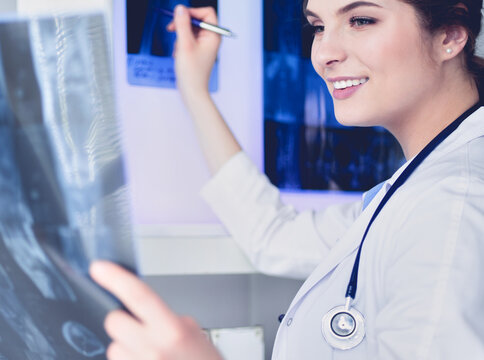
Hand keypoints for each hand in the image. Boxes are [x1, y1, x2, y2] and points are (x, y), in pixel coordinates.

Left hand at [90, 261, 222, 359]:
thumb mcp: (194, 334)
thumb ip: (167, 319)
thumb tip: (142, 309)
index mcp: (172, 331)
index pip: (139, 295)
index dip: (116, 278)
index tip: (99, 268)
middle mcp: (152, 350)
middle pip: (114, 322)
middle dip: (123, 322)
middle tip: (139, 329)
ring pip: (114, 348)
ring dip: (126, 349)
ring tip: (149, 356)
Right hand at [166, 5, 220, 99]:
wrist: (192, 91)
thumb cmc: (191, 72)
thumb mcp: (184, 44)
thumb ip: (182, 24)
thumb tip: (181, 9)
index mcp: (213, 36)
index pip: (207, 13)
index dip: (192, 12)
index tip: (180, 16)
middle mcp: (211, 39)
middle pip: (196, 21)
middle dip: (182, 26)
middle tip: (171, 29)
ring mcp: (204, 46)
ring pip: (189, 31)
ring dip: (180, 38)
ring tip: (178, 51)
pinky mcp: (197, 52)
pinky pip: (187, 41)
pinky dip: (180, 46)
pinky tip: (179, 56)